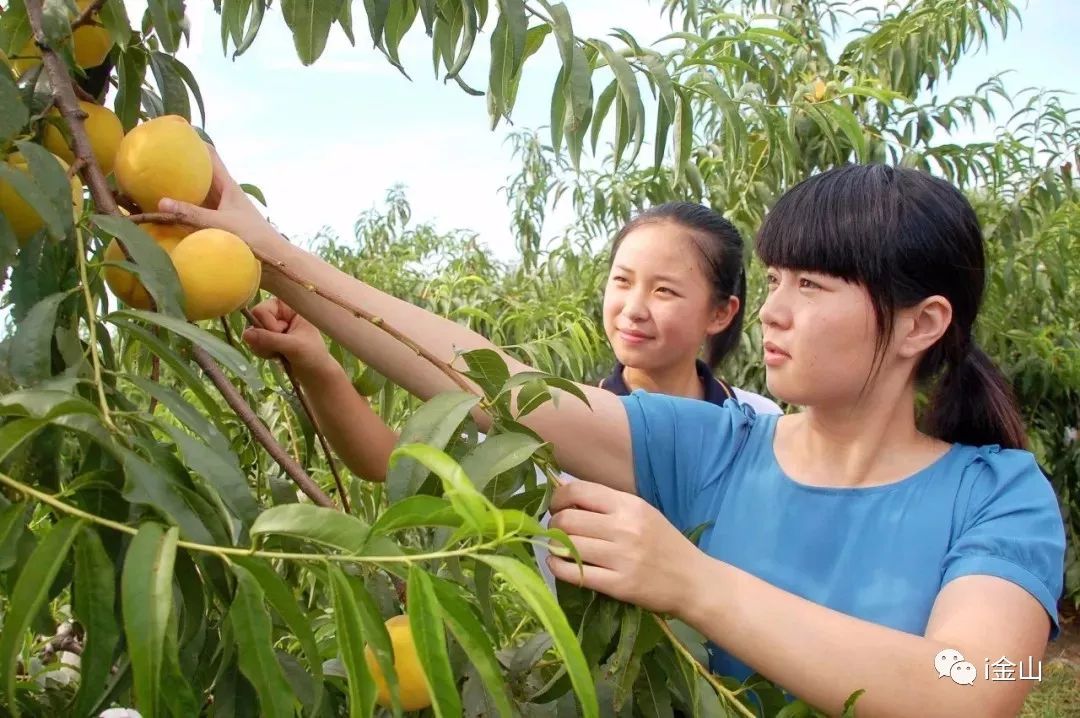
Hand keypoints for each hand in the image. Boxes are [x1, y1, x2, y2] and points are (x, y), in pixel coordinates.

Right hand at [158, 144, 275, 251]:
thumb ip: (191, 214)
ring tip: (155, 178)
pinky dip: (184, 204)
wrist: (273, 256)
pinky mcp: (218, 220)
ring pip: (198, 189)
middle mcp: (223, 192)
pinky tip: (168, 207)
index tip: (174, 132)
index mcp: (227, 184)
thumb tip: (161, 202)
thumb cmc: (252, 236)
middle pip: (200, 171)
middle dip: (182, 163)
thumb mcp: (220, 224)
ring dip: (181, 184)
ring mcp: (220, 206)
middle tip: (156, 156)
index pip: (210, 155)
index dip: (194, 141)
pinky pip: (197, 206)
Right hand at [241, 298, 337, 378]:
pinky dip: (261, 351)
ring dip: (262, 347)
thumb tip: (245, 334)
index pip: (262, 309)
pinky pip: (253, 342)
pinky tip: (275, 356)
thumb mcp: (294, 346)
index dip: (267, 324)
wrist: (316, 373)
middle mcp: (279, 313)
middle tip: (279, 348)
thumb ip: (270, 339)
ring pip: (252, 333)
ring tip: (279, 353)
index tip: (282, 334)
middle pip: (254, 320)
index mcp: (289, 307)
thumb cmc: (313, 356)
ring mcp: (272, 326)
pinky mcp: (268, 338)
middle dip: (263, 338)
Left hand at [545, 481, 711, 616]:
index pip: (578, 491)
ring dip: (554, 546)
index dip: (558, 498)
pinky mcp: (619, 585)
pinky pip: (574, 572)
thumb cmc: (665, 545)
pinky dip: (557, 568)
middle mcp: (624, 527)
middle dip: (554, 525)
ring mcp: (622, 557)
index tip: (557, 508)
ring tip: (558, 549)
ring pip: (567, 545)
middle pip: (567, 519)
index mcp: (630, 505)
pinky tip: (558, 565)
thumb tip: (565, 490)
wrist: (694, 581)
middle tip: (558, 532)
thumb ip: (607, 503)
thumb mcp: (642, 513)